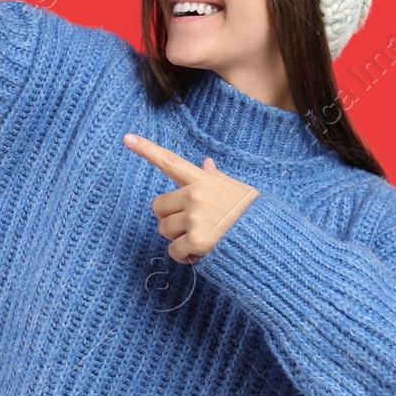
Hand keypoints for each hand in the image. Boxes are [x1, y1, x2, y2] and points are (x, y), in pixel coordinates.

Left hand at [123, 133, 259, 263]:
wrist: (269, 239)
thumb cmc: (252, 214)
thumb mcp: (237, 190)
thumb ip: (216, 179)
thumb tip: (206, 164)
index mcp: (203, 180)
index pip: (170, 161)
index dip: (147, 149)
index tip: (126, 138)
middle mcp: (196, 195)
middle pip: (158, 206)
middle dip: (169, 219)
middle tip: (191, 226)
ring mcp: (195, 217)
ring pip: (164, 230)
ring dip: (177, 239)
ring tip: (201, 239)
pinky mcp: (197, 240)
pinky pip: (174, 250)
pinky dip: (183, 257)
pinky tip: (200, 254)